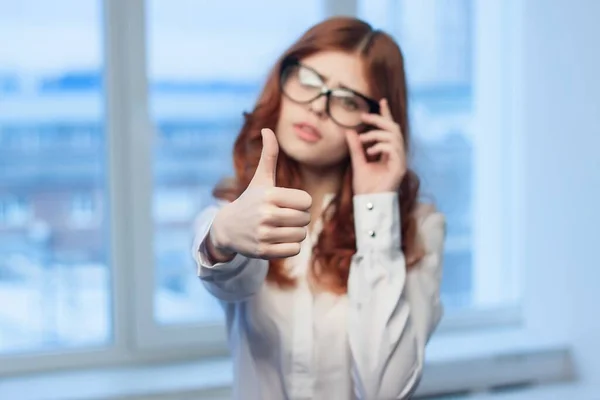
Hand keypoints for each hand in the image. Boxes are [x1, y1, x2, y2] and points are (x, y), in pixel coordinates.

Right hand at [210, 128, 311, 259]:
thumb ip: (269, 155)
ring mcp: (263, 234)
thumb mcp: (260, 179)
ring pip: (301, 236)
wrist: (227, 228)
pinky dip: (290, 247)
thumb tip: (267, 129)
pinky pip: (294, 250)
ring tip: (281, 228)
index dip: (301, 203)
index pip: (306, 201)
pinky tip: (277, 240)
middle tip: (284, 217)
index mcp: (269, 195)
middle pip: (305, 219)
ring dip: (295, 233)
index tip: (289, 203)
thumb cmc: (251, 200)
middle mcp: (265, 214)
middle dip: (299, 218)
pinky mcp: (263, 252)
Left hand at [345, 99, 406, 194]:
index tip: (381, 101)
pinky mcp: (400, 167)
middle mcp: (396, 154)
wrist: (368, 203)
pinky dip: (380, 145)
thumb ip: (355, 147)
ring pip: (394, 135)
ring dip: (376, 134)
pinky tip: (370, 151)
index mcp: (388, 152)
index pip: (389, 129)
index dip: (386, 114)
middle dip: (379, 119)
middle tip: (363, 117)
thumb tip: (350, 131)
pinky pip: (393, 148)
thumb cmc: (365, 186)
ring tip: (363, 140)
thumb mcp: (358, 161)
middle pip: (394, 128)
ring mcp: (400, 160)